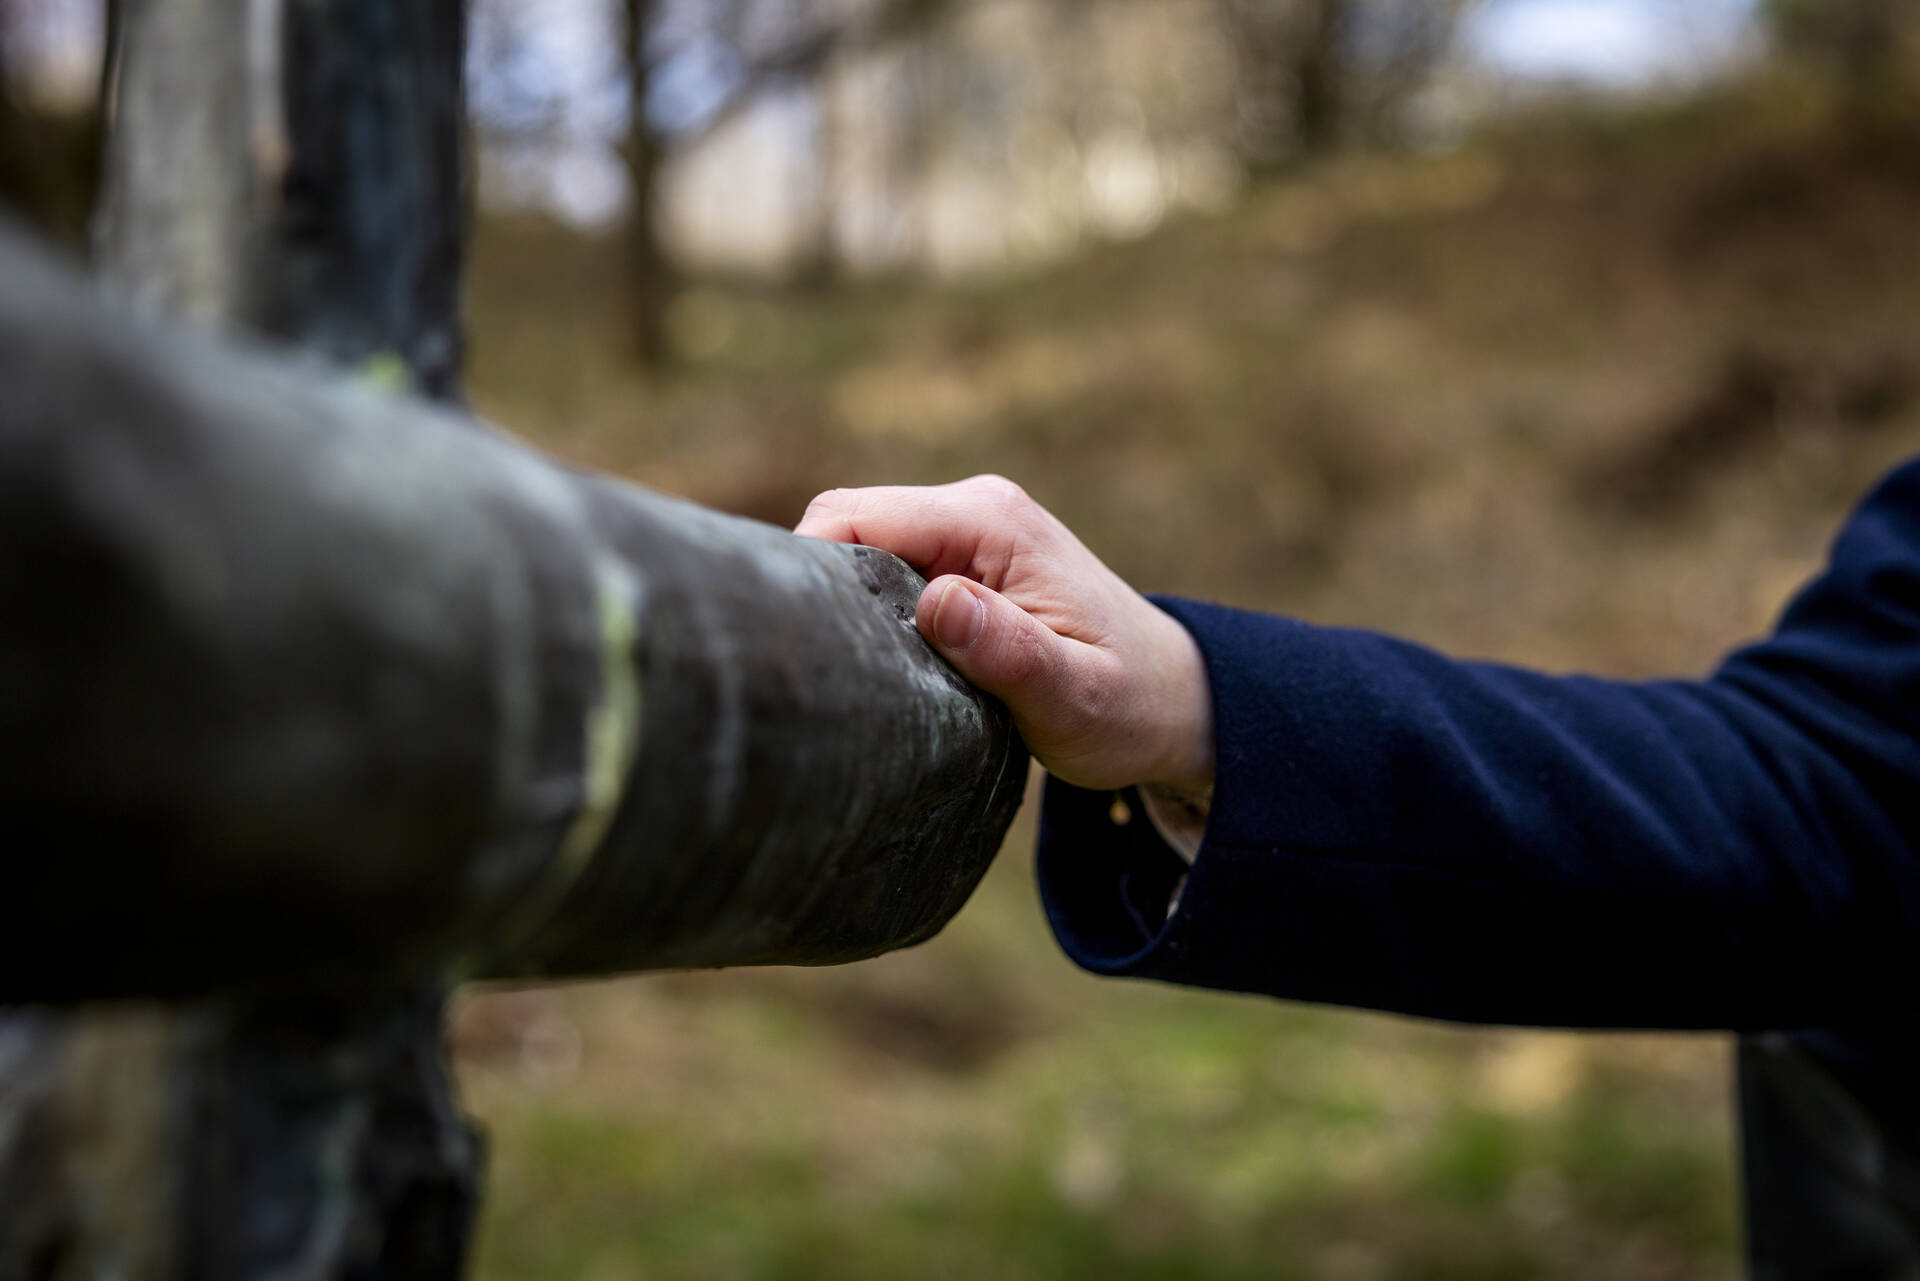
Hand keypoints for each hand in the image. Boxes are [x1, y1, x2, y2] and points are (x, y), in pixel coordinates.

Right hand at [796, 476, 1213, 792]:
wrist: (1173, 700)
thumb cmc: (1127, 707)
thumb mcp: (1074, 697)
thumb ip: (1009, 653)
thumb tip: (939, 603)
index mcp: (992, 523)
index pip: (858, 517)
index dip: (812, 571)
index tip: (801, 641)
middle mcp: (974, 509)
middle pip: (846, 523)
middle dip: (818, 587)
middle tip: (814, 668)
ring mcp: (966, 532)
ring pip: (859, 546)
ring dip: (844, 604)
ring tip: (846, 673)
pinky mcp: (962, 560)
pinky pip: (884, 568)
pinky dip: (867, 610)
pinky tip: (874, 663)